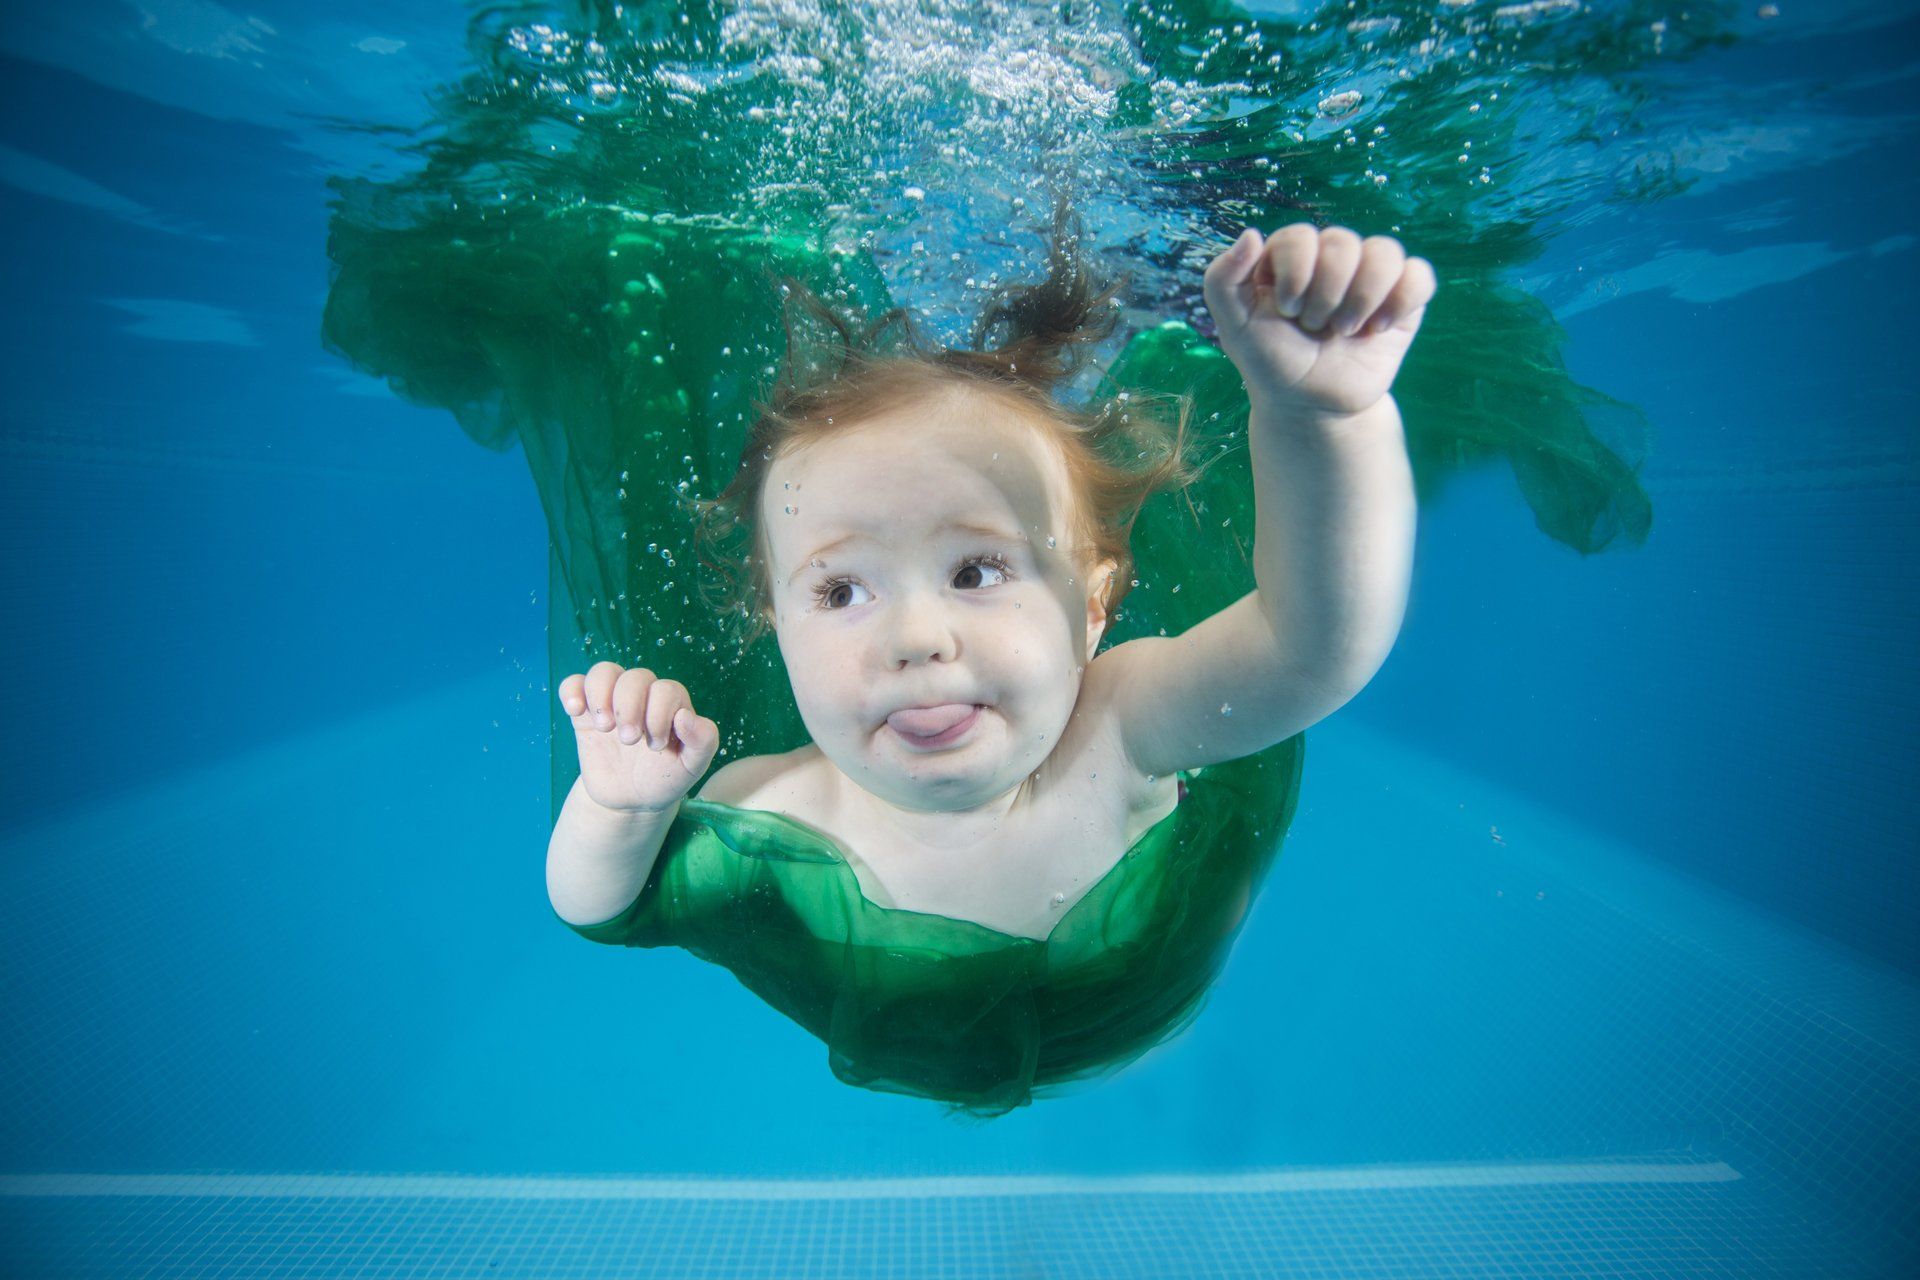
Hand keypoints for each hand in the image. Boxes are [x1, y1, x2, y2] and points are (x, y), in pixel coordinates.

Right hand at [557, 662, 721, 813]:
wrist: (630, 801)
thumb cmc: (664, 779)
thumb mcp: (692, 768)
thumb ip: (702, 742)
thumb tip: (686, 716)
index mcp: (672, 705)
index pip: (666, 689)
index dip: (659, 714)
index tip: (655, 746)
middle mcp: (643, 696)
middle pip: (636, 677)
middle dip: (630, 707)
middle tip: (628, 740)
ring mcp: (612, 701)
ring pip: (605, 672)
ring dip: (602, 694)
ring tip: (604, 727)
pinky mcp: (585, 712)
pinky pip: (574, 684)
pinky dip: (571, 690)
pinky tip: (575, 710)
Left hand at [1202, 223, 1436, 417]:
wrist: (1309, 405)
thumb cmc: (1270, 361)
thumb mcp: (1232, 325)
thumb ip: (1222, 278)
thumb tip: (1252, 234)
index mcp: (1291, 256)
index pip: (1300, 237)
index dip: (1295, 275)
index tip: (1286, 311)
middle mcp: (1332, 258)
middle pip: (1343, 243)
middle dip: (1324, 295)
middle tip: (1314, 328)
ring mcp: (1369, 276)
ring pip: (1385, 252)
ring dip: (1362, 298)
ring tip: (1345, 331)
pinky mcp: (1402, 299)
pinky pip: (1420, 275)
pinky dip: (1402, 300)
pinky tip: (1378, 328)